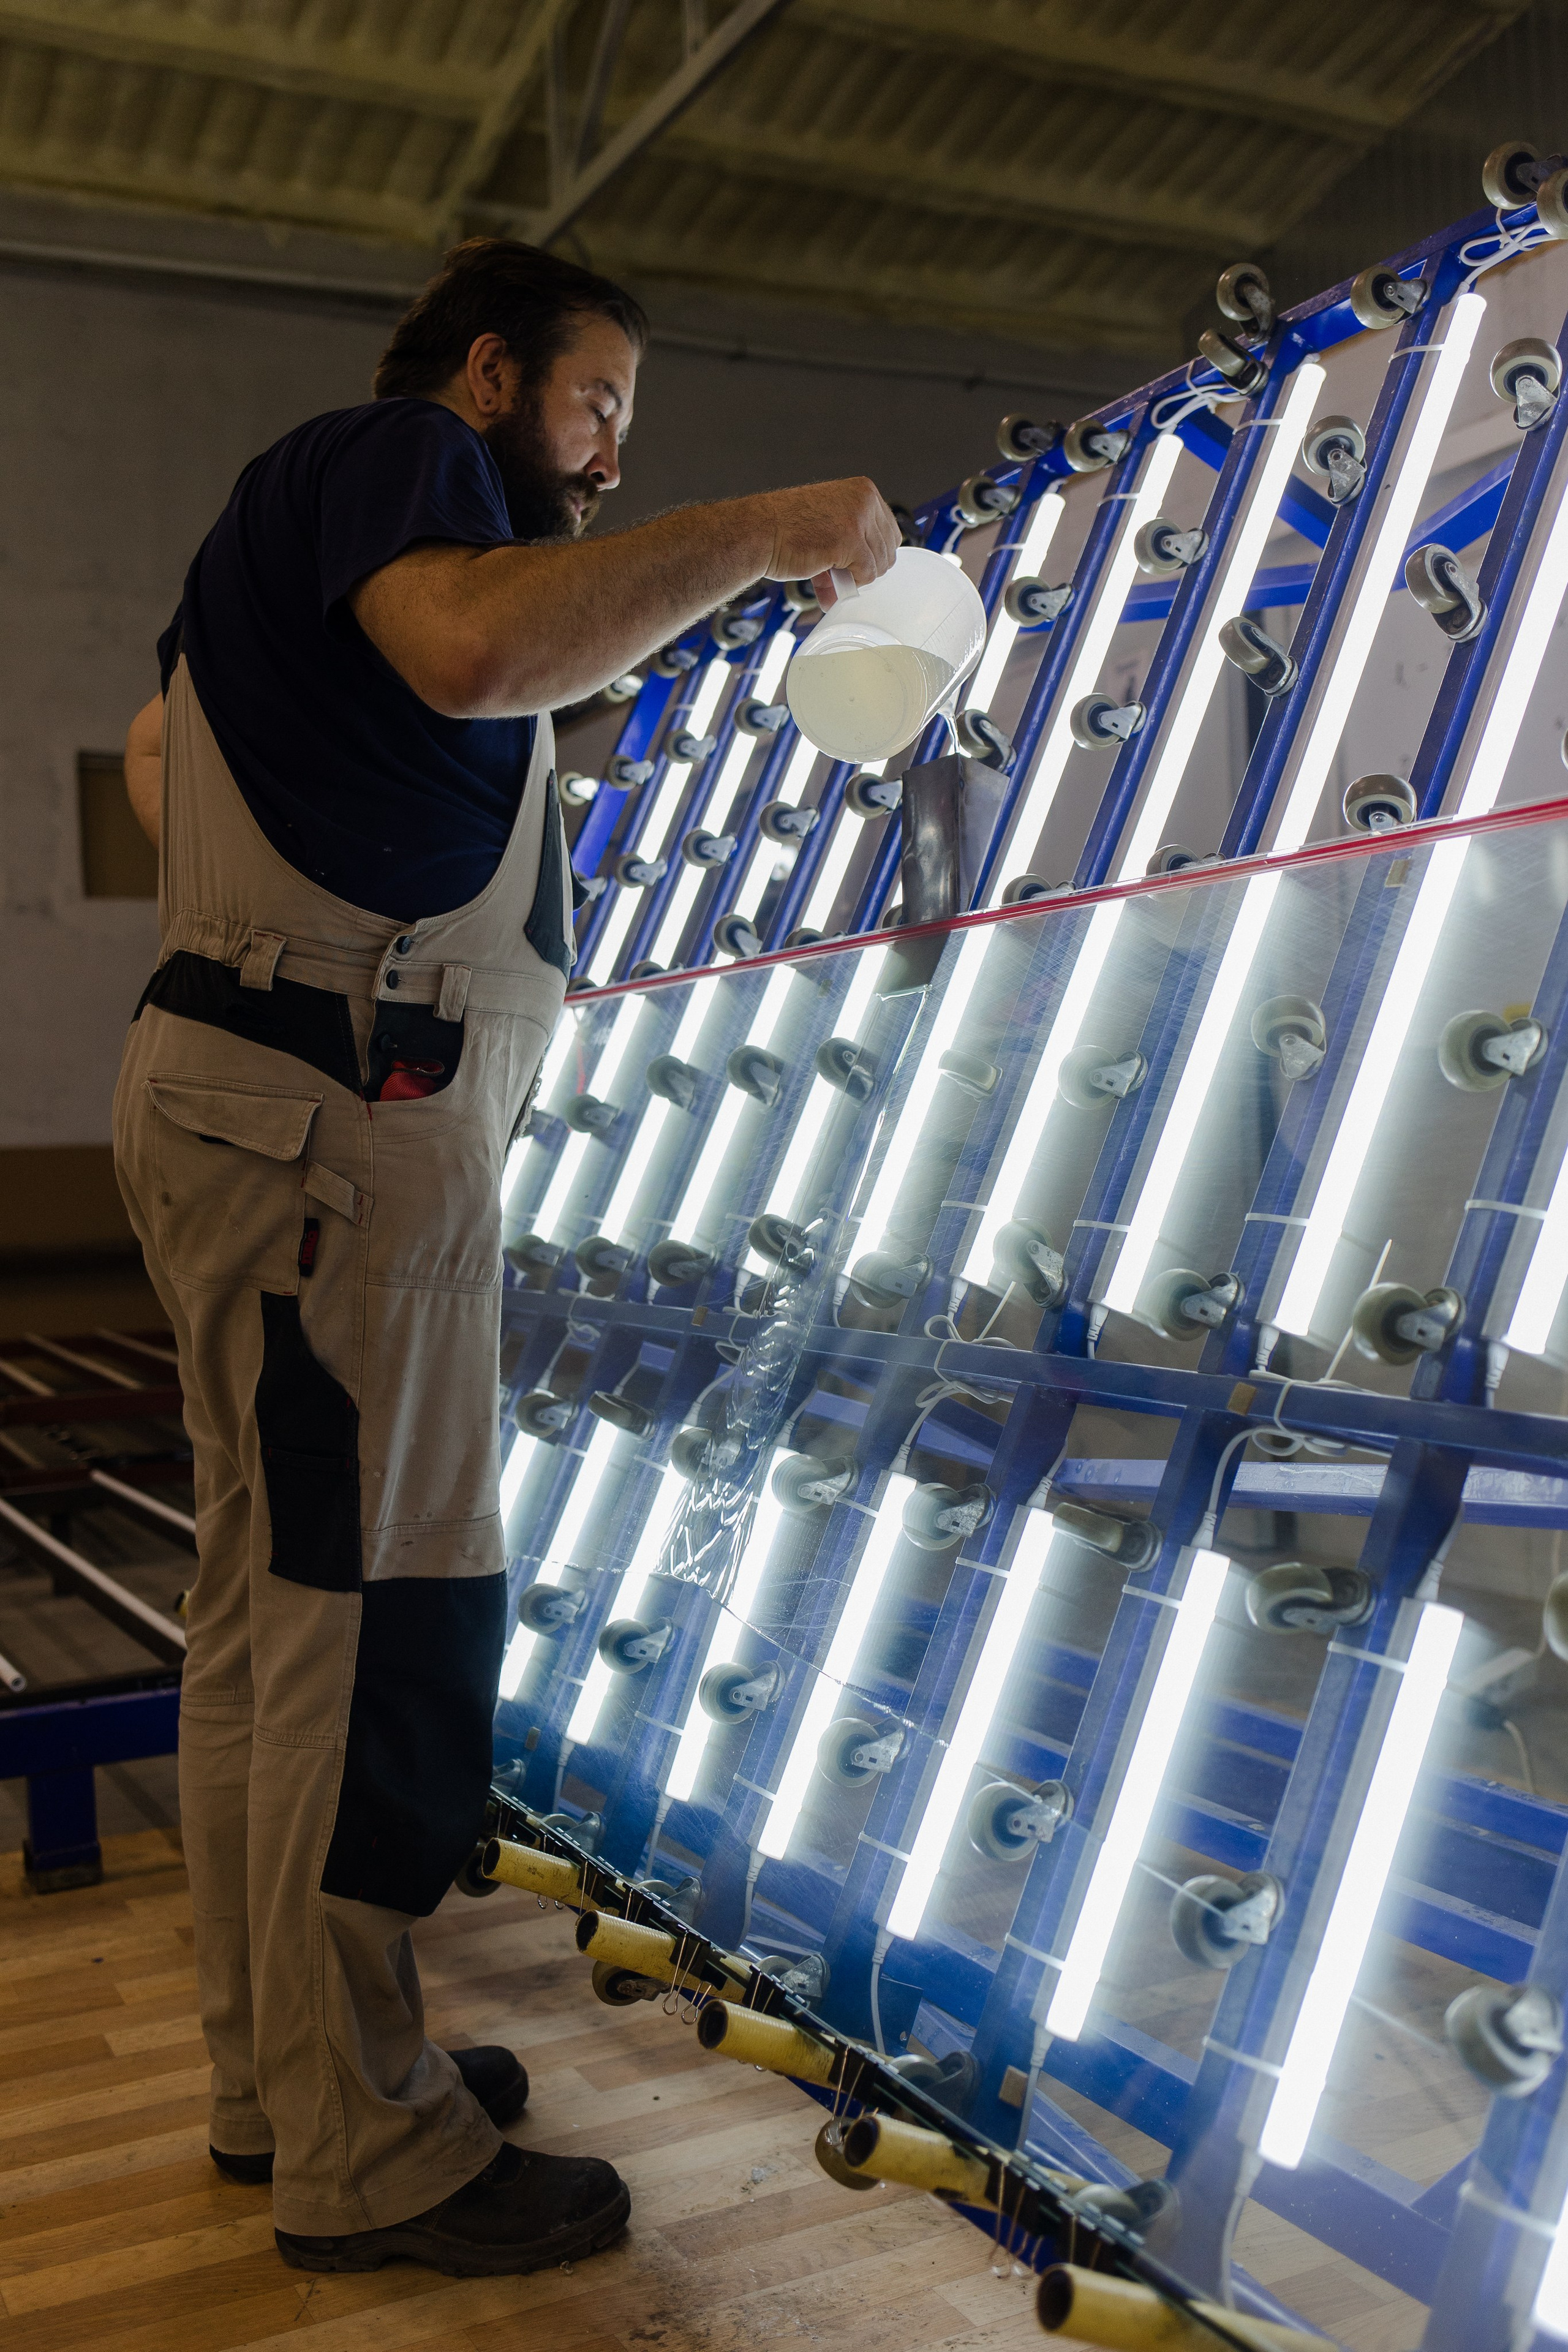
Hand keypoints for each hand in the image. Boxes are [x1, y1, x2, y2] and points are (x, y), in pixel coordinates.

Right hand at [754, 477, 899, 592]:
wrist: (760, 531)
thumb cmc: (785, 528)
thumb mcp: (828, 526)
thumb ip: (851, 545)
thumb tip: (862, 577)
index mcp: (863, 490)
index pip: (890, 531)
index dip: (873, 553)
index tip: (853, 562)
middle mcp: (865, 499)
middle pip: (889, 549)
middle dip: (867, 567)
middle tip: (841, 572)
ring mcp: (859, 518)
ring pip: (880, 564)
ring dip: (857, 577)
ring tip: (831, 574)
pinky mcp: (850, 540)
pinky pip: (866, 574)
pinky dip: (850, 583)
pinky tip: (830, 577)